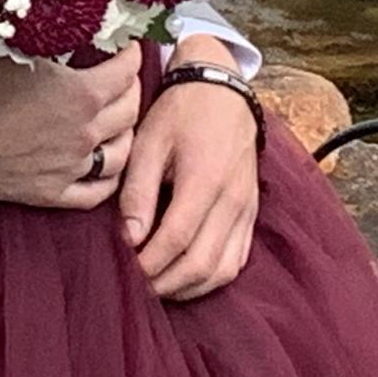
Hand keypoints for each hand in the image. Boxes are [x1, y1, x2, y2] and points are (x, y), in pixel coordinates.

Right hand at [0, 49, 141, 210]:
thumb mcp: (22, 50)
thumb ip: (58, 41)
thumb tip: (78, 22)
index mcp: (82, 94)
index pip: (127, 72)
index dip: (132, 56)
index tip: (130, 48)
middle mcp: (85, 132)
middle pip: (130, 111)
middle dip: (133, 89)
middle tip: (125, 79)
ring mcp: (72, 167)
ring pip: (121, 153)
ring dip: (126, 133)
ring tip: (120, 121)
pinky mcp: (54, 192)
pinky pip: (96, 192)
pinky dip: (109, 178)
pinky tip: (107, 165)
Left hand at [118, 40, 260, 300]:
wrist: (221, 89)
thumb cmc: (179, 112)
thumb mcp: (150, 141)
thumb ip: (138, 190)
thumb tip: (129, 238)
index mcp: (205, 179)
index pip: (175, 240)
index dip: (148, 264)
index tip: (125, 271)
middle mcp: (232, 200)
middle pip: (201, 264)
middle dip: (165, 283)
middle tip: (136, 286)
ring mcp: (247, 209)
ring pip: (223, 270)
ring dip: (188, 287)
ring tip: (157, 285)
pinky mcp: (252, 212)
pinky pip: (237, 260)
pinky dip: (211, 278)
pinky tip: (186, 276)